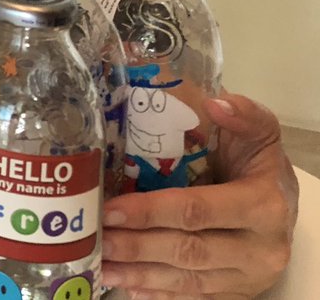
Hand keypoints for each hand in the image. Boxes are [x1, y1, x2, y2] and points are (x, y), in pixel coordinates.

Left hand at [101, 93, 298, 298]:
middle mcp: (260, 247)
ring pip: (189, 280)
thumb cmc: (259, 164)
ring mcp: (250, 276)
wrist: (286, 203)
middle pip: (189, 250)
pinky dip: (160, 295)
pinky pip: (197, 298)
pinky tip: (128, 288)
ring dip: (141, 275)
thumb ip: (244, 116)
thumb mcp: (259, 134)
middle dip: (137, 247)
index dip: (152, 212)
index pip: (198, 210)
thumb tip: (216, 101)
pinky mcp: (239, 292)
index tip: (112, 210)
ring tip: (102, 267)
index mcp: (263, 205)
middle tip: (97, 240)